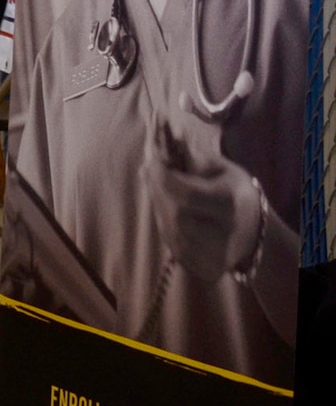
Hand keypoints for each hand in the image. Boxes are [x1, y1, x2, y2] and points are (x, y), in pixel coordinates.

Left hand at [143, 113, 263, 282]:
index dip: (161, 176)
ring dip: (160, 207)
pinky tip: (173, 213)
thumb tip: (161, 138)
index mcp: (230, 203)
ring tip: (165, 191)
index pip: (185, 193)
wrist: (254, 231)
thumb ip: (191, 156)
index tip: (150, 158)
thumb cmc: (234, 191)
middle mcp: (225, 232)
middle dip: (157, 189)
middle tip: (152, 170)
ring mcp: (215, 254)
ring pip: (169, 229)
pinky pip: (172, 244)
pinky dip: (167, 226)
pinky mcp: (205, 267)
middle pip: (173, 212)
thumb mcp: (220, 168)